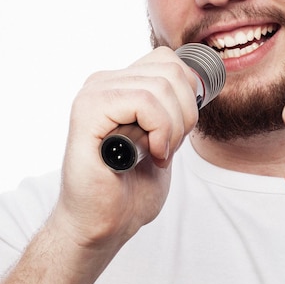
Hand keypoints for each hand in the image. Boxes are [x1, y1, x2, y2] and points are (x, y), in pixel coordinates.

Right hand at [55, 46, 199, 253]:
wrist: (104, 223)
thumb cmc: (131, 186)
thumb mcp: (164, 135)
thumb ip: (173, 105)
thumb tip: (196, 80)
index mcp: (120, 83)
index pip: (169, 60)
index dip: (188, 94)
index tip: (179, 132)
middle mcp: (103, 82)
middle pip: (171, 70)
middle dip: (186, 114)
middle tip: (169, 147)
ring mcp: (93, 94)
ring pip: (161, 86)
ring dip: (173, 128)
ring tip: (158, 153)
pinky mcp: (88, 112)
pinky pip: (143, 102)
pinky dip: (160, 131)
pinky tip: (150, 153)